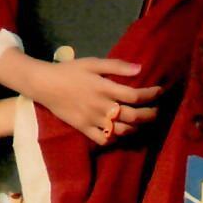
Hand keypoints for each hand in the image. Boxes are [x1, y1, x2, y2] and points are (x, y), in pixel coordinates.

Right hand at [27, 55, 160, 146]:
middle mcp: (101, 106)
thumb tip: (140, 68)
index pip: (135, 95)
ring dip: (136, 128)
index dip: (152, 94)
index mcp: (104, 88)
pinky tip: (119, 132)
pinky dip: (115, 138)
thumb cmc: (69, 71)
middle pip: (133, 116)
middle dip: (151, 114)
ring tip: (141, 122)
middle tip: (157, 111)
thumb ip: (116, 65)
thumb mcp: (91, 63)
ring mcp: (92, 119)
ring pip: (122, 130)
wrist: (43, 84)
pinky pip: (104, 139)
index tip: (159, 91)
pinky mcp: (83, 128)